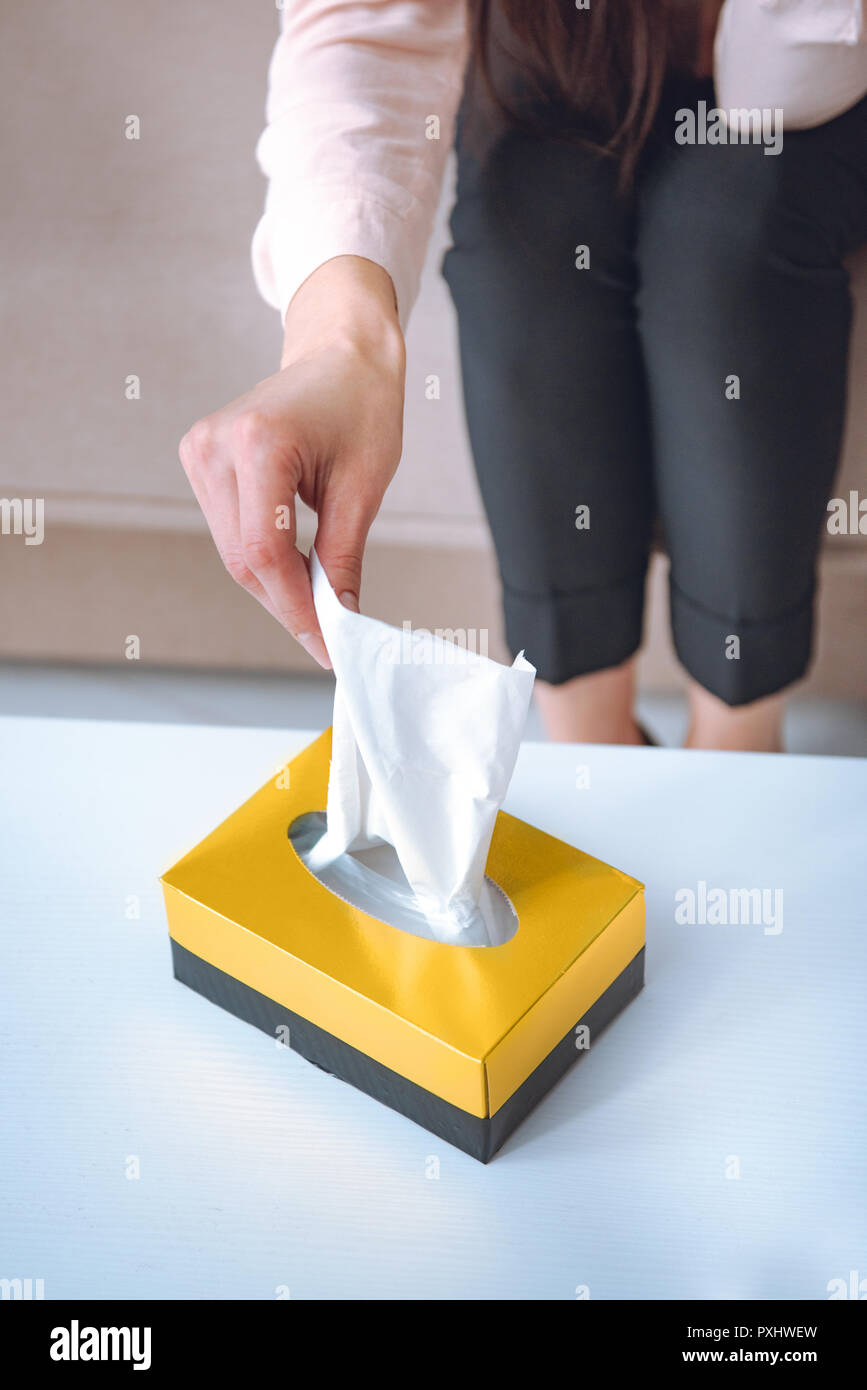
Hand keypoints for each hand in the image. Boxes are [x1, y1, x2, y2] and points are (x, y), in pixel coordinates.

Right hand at [179, 256, 405, 667]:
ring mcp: (200, 451)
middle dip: (286, 604)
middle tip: (327, 638)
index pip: (266, 551)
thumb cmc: (362, 406)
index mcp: (258, 443)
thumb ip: (344, 557)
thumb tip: (340, 620)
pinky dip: (261, 561)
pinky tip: (295, 571)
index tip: (326, 645)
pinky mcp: (199, 459)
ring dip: (274, 587)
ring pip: (232, 553)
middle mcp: (216, 446)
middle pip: (243, 559)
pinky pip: (228, 532)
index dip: (295, 608)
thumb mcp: (364, 486)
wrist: (340, 353)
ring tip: (318, 603)